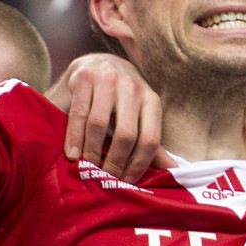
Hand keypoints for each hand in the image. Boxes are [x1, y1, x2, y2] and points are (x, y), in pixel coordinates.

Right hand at [46, 54, 166, 181]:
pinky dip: (74, 138)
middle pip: (126, 134)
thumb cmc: (117, 99)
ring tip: (86, 168)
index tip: (126, 182)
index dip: (139, 165)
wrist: (93, 64)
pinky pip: (79, 113)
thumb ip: (150, 142)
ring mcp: (108, 79)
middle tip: (104, 178)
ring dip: (92, 151)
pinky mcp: (84, 76)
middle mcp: (132, 87)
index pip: (150, 139)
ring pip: (100, 124)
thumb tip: (174, 171)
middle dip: (115, 162)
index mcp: (151, 100)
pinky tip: (72, 154)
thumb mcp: (138, 117)